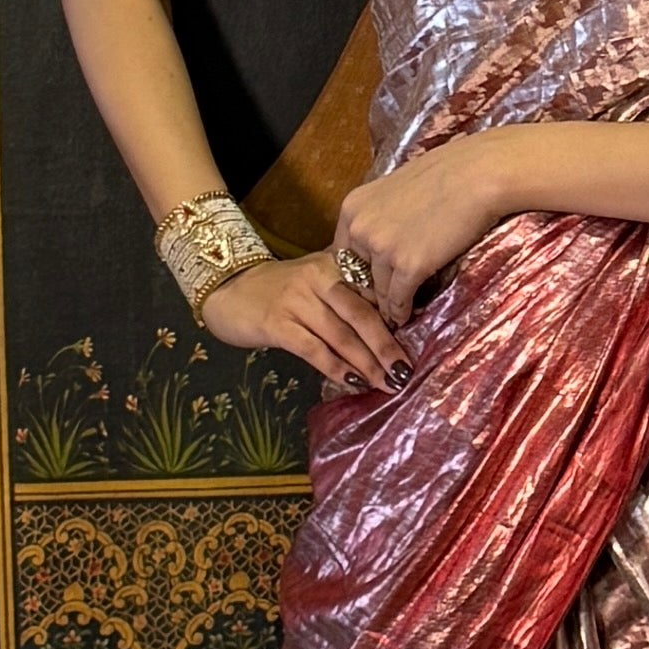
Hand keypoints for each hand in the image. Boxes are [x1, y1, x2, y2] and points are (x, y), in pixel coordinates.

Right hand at [200, 248, 399, 393]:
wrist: (230, 289)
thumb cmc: (282, 290)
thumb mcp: (318, 280)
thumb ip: (350, 293)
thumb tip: (394, 324)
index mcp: (334, 264)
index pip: (373, 290)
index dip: (397, 318)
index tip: (419, 342)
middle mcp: (318, 278)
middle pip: (362, 314)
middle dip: (387, 346)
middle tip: (406, 371)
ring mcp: (296, 300)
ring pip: (341, 335)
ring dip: (367, 363)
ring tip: (387, 383)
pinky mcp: (277, 324)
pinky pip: (313, 349)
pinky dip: (336, 367)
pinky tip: (353, 382)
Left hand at [330, 140, 508, 333]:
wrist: (478, 175)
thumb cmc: (446, 173)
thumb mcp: (395, 189)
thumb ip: (381, 214)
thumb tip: (383, 237)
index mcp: (353, 207)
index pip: (344, 252)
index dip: (359, 269)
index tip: (372, 280)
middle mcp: (360, 229)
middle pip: (357, 274)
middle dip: (370, 290)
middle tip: (382, 303)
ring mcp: (383, 249)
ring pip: (378, 290)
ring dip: (387, 304)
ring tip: (394, 315)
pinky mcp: (409, 266)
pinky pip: (398, 299)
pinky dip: (401, 311)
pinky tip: (406, 316)